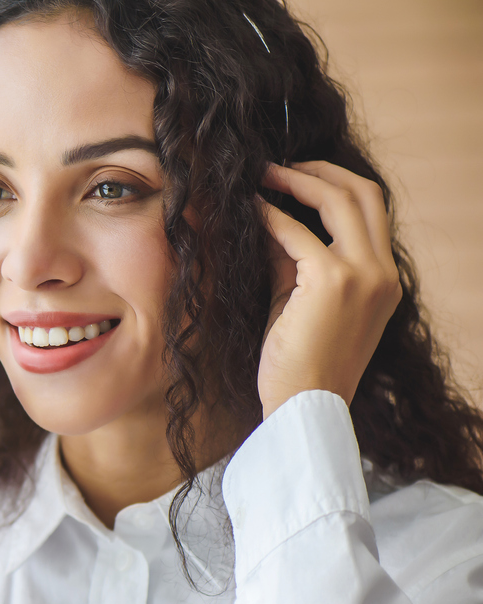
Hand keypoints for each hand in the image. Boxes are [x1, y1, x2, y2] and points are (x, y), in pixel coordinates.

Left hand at [257, 161, 401, 418]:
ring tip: (262, 174)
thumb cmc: (298, 361)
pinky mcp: (333, 282)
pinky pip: (299, 233)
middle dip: (320, 170)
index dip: (334, 184)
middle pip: (365, 192)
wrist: (303, 405)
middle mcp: (384, 273)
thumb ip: (294, 260)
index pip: (371, 211)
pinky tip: (251, 209)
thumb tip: (271, 218)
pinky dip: (272, 215)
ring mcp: (364, 276)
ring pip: (340, 200)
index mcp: (385, 279)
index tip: (296, 177)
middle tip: (278, 165)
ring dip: (297, 180)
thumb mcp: (301, 300)